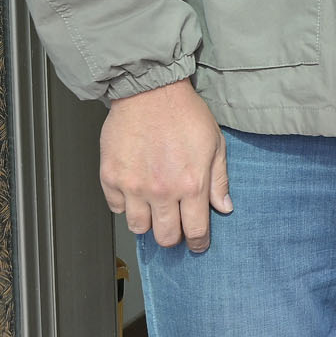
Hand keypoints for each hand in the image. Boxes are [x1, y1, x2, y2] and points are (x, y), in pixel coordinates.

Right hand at [100, 78, 231, 253]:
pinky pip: (116, 207)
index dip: (198, 243)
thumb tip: (224, 207)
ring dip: (148, 222)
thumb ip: (219, 180)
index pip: (195, 231)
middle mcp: (162, 191)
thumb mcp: (215, 144)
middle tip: (174, 225)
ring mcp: (133, 187)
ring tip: (154, 208)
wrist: (149, 93)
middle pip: (165, 237)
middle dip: (172, 236)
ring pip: (138, 228)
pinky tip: (135, 190)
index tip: (197, 244)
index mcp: (191, 184)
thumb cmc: (184, 114)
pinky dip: (125, 204)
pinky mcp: (111, 178)